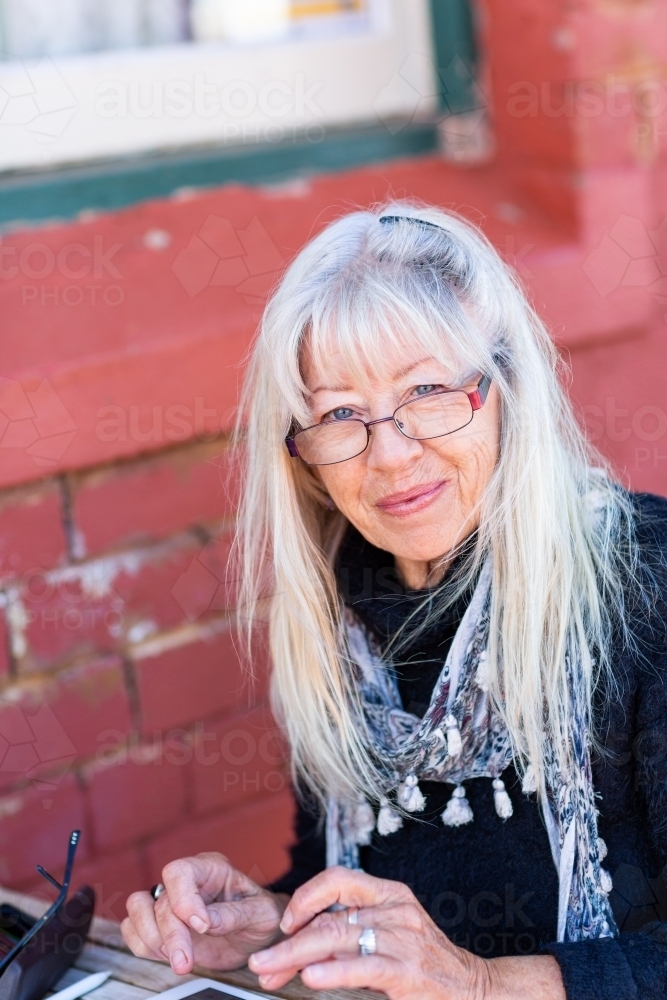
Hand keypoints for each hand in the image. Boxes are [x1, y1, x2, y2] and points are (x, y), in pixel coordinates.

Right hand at [121, 852, 287, 975]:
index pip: (180, 871)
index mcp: (211, 868)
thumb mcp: (261, 913)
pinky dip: (142, 946)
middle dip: (172, 935)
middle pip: (161, 900)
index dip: (184, 900)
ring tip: (177, 958)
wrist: (257, 936)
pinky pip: (132, 930)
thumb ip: (235, 914)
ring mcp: (170, 902)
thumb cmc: (261, 916)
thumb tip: (207, 922)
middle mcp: (186, 882)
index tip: (202, 926)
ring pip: (137, 908)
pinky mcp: (159, 926)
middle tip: (186, 961)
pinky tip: (165, 956)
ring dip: (152, 938)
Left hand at [248, 867, 564, 999]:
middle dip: (289, 941)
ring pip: (338, 939)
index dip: (305, 896)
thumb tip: (302, 945)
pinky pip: (364, 966)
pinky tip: (312, 978)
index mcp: (389, 894)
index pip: (338, 877)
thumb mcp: (393, 935)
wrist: (477, 990)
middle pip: (329, 916)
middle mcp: (395, 910)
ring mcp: (404, 938)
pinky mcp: (409, 971)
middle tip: (261, 962)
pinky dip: (334, 972)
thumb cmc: (427, 965)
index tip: (285, 922)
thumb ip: (356, 932)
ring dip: (296, 958)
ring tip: (271, 972)